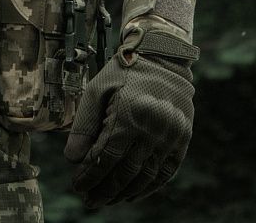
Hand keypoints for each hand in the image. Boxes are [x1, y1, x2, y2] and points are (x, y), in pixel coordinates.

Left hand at [63, 46, 194, 207]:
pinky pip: (166, 172)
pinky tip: (133, 192)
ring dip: (125, 192)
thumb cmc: (123, 71)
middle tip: (90, 200)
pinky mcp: (183, 138)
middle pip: (125, 171)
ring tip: (108, 199)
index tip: (78, 186)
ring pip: (146, 176)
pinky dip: (149, 186)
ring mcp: (171, 135)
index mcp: (128, 115)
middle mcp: (152, 129)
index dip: (91, 176)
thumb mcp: (96, 89)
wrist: (161, 55)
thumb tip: (72, 158)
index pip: (106, 157)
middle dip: (105, 189)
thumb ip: (84, 124)